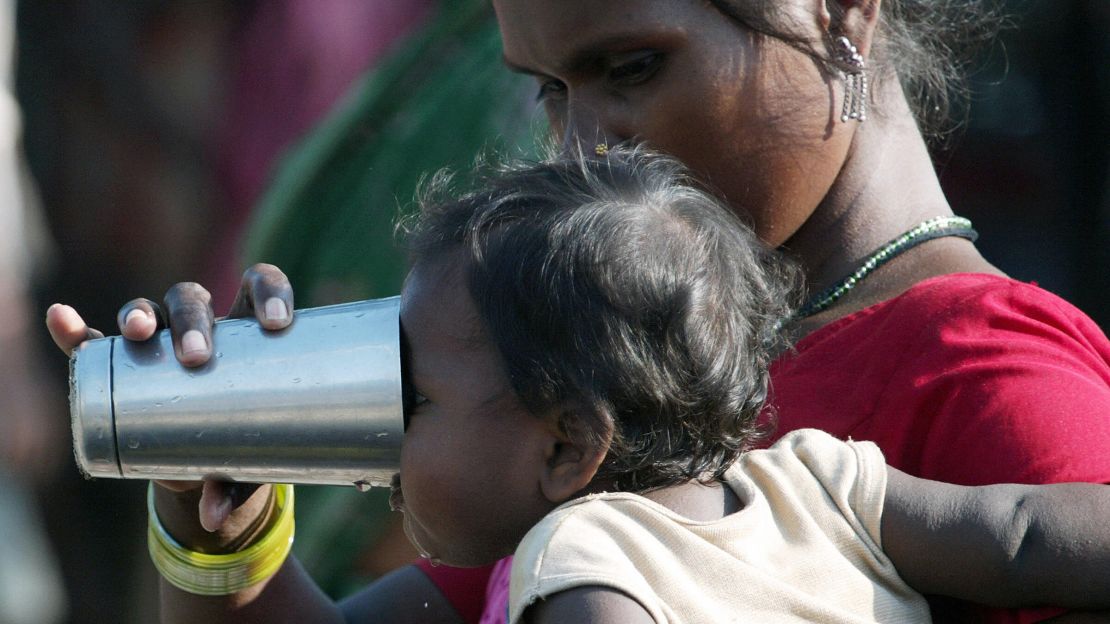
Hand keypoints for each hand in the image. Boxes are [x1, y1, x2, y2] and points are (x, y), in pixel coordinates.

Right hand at [45, 263, 294, 535]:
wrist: (204, 463)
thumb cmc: (242, 447)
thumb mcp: (247, 463)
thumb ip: (235, 485)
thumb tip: (212, 518)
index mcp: (247, 333)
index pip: (259, 287)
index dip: (270, 291)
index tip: (277, 322)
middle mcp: (201, 328)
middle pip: (194, 300)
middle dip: (193, 320)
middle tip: (197, 355)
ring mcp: (159, 345)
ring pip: (149, 313)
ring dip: (139, 314)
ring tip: (139, 331)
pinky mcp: (121, 370)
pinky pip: (94, 345)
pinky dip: (75, 332)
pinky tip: (63, 320)